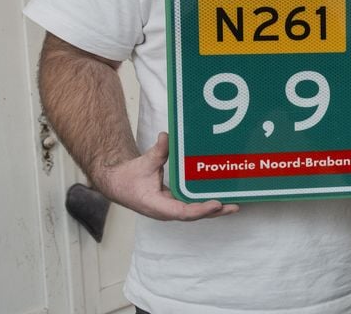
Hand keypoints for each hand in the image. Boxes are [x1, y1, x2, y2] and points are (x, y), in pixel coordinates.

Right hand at [97, 132, 238, 220]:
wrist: (116, 184)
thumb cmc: (128, 178)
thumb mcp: (144, 163)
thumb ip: (158, 151)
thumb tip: (167, 136)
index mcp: (158, 206)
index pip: (182, 212)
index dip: (200, 209)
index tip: (216, 204)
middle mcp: (167, 211)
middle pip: (194, 215)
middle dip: (215, 211)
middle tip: (235, 206)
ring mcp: (171, 208)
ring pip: (195, 212)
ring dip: (214, 209)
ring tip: (234, 204)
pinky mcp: (174, 203)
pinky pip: (192, 205)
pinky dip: (206, 202)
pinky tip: (221, 197)